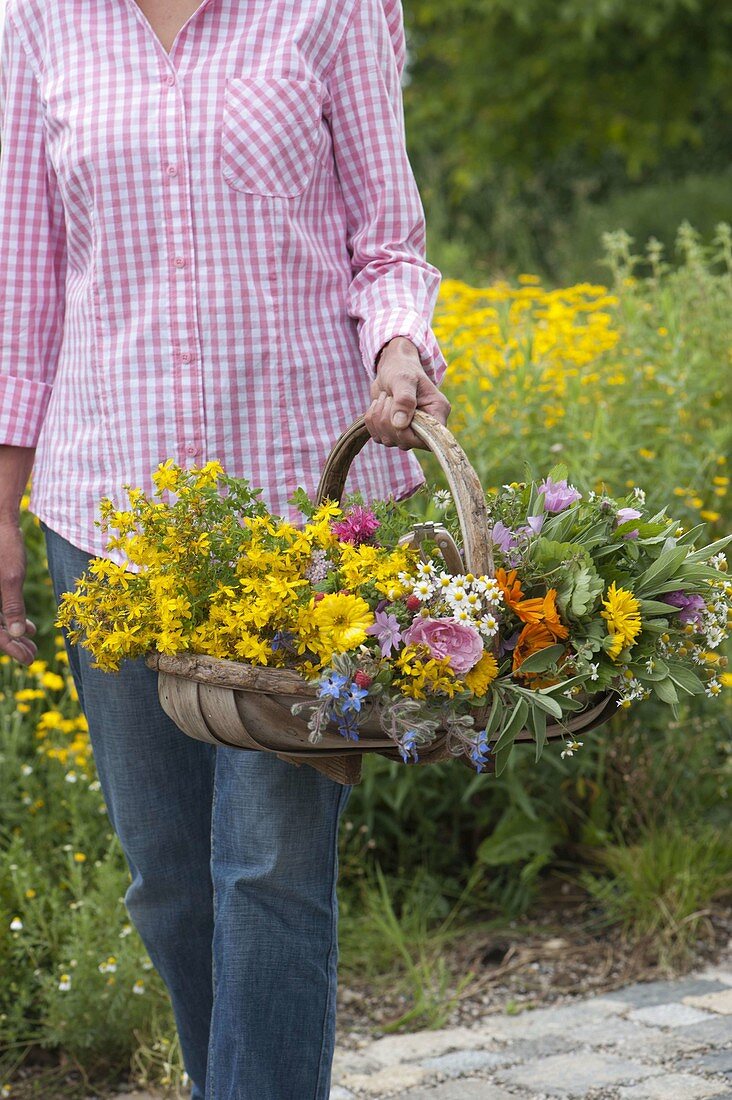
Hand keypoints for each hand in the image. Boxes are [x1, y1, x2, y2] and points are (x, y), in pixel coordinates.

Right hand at [0, 518, 37, 665]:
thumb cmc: (4, 546)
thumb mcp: (11, 576)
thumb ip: (12, 605)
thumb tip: (15, 634)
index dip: (10, 648)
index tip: (29, 659)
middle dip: (12, 644)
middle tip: (32, 655)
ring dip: (12, 633)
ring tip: (32, 643)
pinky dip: (10, 619)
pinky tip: (27, 627)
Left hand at [364, 336, 449, 449]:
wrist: (391, 368)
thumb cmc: (403, 369)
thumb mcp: (404, 379)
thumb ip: (404, 400)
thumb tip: (400, 425)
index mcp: (437, 413)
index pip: (430, 439)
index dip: (410, 433)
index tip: (398, 415)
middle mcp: (425, 427)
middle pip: (405, 441)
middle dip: (389, 420)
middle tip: (389, 397)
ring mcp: (408, 432)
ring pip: (389, 440)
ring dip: (378, 418)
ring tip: (385, 397)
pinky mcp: (392, 433)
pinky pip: (378, 437)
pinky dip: (372, 420)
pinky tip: (378, 404)